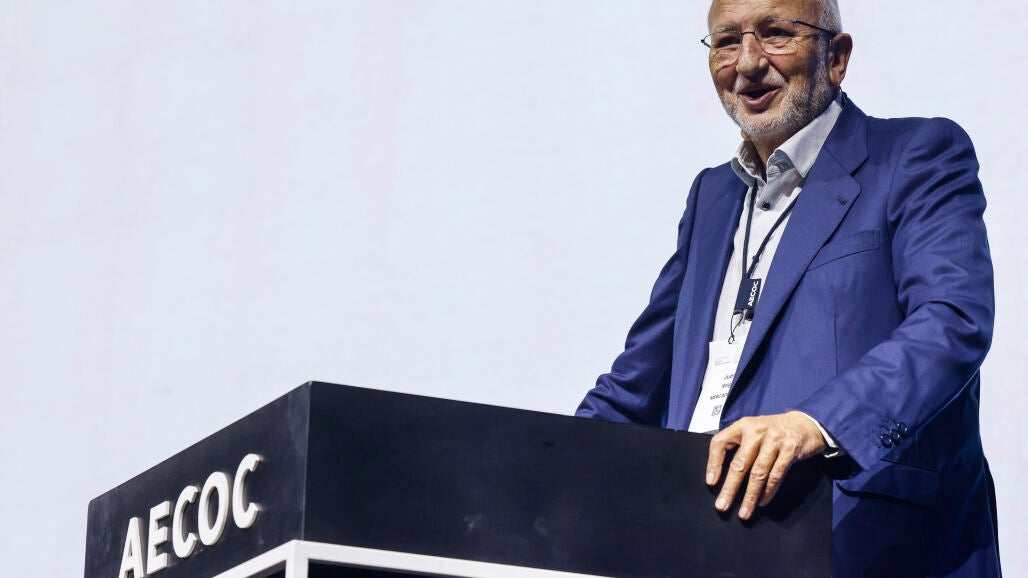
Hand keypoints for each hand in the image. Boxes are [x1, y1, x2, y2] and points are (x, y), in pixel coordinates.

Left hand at [706, 411, 826, 519]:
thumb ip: (739, 444)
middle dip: (730, 488)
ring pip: (758, 474)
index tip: (711, 483)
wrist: (804, 424)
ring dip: (750, 496)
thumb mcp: (753, 430)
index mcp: (742, 425)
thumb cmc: (773, 431)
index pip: (720, 443)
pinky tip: (761, 502)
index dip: (713, 463)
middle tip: (722, 506)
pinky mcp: (790, 450)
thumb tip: (720, 473)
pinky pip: (776, 476)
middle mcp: (756, 431)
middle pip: (739, 464)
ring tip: (744, 512)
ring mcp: (774, 441)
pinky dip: (768, 492)